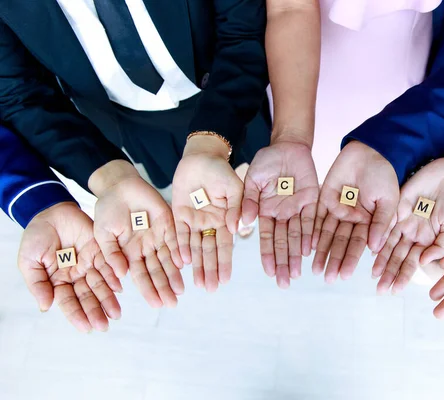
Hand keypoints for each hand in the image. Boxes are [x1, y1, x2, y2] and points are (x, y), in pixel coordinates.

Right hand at [18, 202, 121, 331]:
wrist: (50, 211)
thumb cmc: (36, 237)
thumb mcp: (30, 261)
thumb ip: (38, 284)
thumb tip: (45, 307)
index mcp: (58, 282)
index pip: (68, 302)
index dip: (76, 315)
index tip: (85, 328)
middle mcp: (76, 276)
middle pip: (87, 296)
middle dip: (96, 311)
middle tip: (105, 325)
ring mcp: (89, 264)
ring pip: (100, 285)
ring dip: (108, 299)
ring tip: (116, 313)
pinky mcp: (99, 251)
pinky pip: (108, 265)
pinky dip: (114, 277)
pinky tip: (119, 288)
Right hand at [91, 161, 183, 307]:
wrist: (118, 185)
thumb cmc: (107, 209)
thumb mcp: (103, 234)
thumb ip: (111, 254)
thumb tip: (121, 276)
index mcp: (130, 253)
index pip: (141, 275)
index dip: (148, 290)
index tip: (155, 304)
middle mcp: (146, 247)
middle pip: (157, 271)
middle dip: (164, 287)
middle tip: (172, 303)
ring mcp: (158, 235)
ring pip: (168, 258)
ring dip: (174, 274)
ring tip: (180, 290)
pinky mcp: (168, 222)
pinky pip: (175, 238)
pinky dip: (179, 250)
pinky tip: (183, 263)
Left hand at [172, 135, 241, 291]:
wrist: (201, 157)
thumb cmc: (221, 170)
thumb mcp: (234, 187)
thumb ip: (236, 208)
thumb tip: (237, 229)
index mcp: (226, 219)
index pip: (225, 245)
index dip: (225, 262)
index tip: (225, 279)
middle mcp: (210, 223)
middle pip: (209, 251)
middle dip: (210, 270)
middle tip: (211, 289)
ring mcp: (194, 220)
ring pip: (194, 247)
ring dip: (197, 265)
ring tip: (198, 284)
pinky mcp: (178, 214)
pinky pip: (178, 234)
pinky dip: (180, 248)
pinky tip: (182, 262)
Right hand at [242, 141, 318, 287]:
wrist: (287, 145)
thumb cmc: (266, 162)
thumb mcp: (252, 180)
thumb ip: (249, 201)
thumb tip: (243, 224)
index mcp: (265, 211)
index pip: (267, 238)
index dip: (268, 255)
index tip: (269, 272)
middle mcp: (281, 214)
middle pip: (283, 243)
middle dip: (283, 263)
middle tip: (285, 283)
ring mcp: (297, 208)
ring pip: (297, 236)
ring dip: (297, 255)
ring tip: (297, 273)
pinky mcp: (312, 200)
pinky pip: (311, 220)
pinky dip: (310, 234)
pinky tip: (309, 250)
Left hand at [312, 141, 398, 282]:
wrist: (370, 151)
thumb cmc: (385, 175)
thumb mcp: (389, 200)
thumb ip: (381, 223)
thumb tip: (374, 248)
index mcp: (368, 222)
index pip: (359, 244)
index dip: (352, 260)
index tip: (345, 275)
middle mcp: (352, 218)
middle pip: (341, 243)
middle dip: (335, 260)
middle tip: (327, 278)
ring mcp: (337, 208)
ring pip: (328, 234)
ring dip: (322, 251)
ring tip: (315, 268)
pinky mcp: (324, 197)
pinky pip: (317, 217)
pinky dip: (313, 231)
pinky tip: (309, 245)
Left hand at [372, 157, 443, 293]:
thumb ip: (441, 246)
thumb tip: (423, 263)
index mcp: (427, 241)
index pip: (412, 262)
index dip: (403, 276)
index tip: (395, 290)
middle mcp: (413, 233)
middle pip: (397, 256)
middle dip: (389, 273)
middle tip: (379, 289)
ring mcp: (404, 220)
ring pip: (388, 243)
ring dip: (381, 259)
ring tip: (373, 275)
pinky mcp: (397, 206)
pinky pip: (385, 222)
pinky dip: (378, 235)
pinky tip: (371, 248)